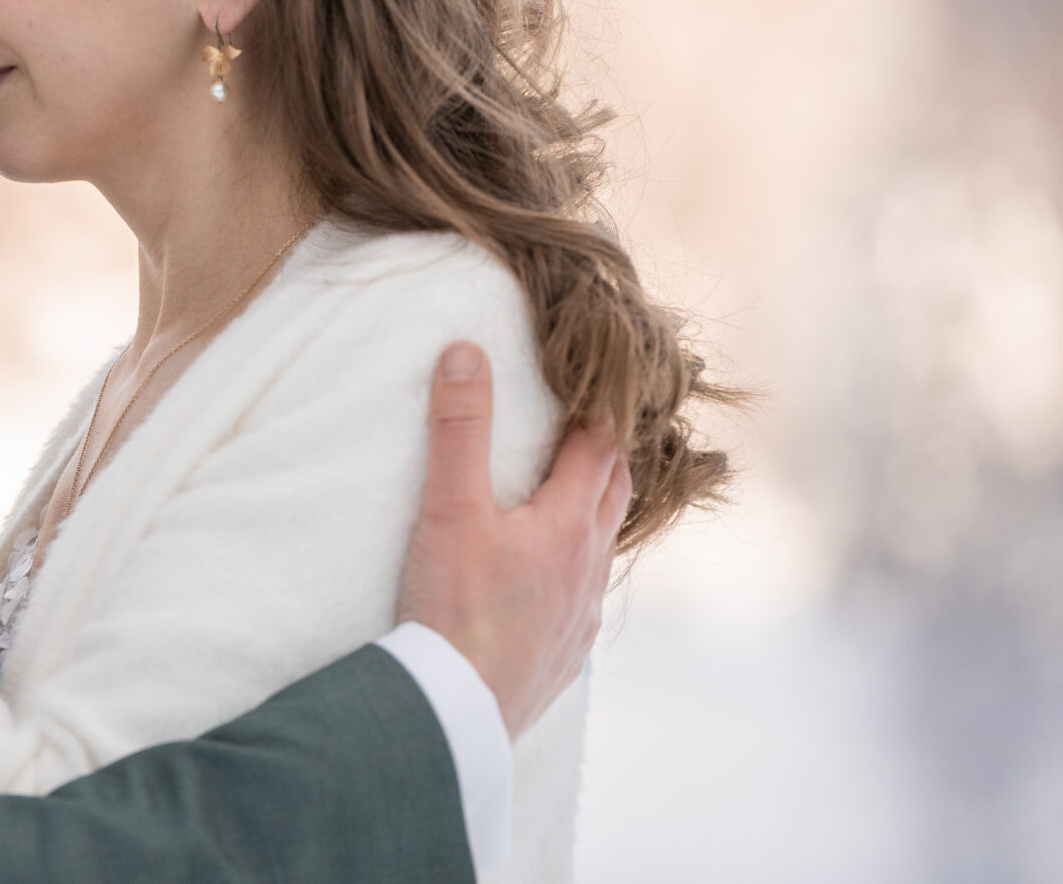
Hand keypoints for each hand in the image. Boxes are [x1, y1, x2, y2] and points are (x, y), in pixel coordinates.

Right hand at [396, 342, 628, 738]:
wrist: (456, 711)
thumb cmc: (454, 608)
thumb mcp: (449, 507)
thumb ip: (458, 427)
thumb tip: (466, 350)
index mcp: (567, 524)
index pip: (599, 448)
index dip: (598, 409)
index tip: (594, 378)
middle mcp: (586, 568)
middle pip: (613, 495)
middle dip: (608, 455)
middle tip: (593, 423)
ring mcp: (578, 617)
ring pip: (599, 551)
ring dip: (591, 515)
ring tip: (571, 496)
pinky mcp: (562, 656)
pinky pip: (580, 604)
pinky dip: (573, 576)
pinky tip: (551, 586)